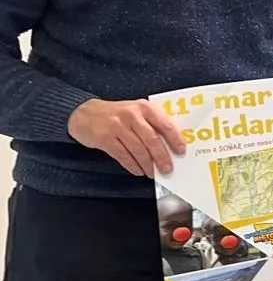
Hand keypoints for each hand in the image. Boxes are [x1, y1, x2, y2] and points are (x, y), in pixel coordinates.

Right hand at [67, 98, 186, 176]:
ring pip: (138, 149)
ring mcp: (117, 126)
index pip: (164, 124)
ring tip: (152, 172)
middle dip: (162, 157)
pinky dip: (132, 165)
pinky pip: (122, 155)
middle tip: (168, 168)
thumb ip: (151, 123)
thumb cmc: (115, 114)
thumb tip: (170, 144)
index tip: (181, 151)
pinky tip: (138, 171)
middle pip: (152, 139)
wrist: (83, 113)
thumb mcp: (135, 111)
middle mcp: (131, 115)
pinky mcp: (105, 138)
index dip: (175, 139)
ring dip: (147, 164)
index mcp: (144, 107)